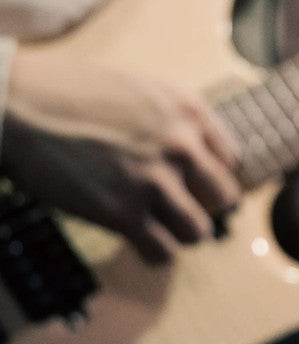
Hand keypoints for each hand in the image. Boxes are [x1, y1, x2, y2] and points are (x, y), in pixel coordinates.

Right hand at [2, 48, 241, 262]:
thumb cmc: (66, 93)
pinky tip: (140, 242)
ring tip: (159, 227)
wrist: (12, 105)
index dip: (210, 177)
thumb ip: (173, 119)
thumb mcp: (139, 90)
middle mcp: (181, 146)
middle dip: (201, 206)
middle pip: (224, 198)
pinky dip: (155, 253)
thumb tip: (195, 153)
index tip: (192, 185)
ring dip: (181, 234)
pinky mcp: (124, 213)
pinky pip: (164, 252)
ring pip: (200, 231)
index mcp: (189, 111)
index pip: (231, 160)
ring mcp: (154, 181)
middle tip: (177, 209)